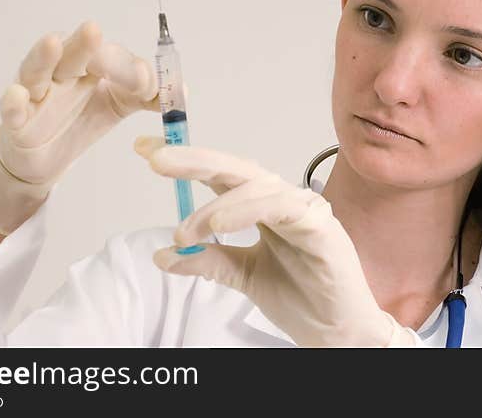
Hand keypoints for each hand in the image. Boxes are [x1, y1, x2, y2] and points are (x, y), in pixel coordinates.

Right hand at [0, 21, 158, 234]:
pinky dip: (12, 102)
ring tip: (53, 43)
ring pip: (37, 70)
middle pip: (72, 53)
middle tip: (94, 31)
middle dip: (84, 44)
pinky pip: (12, 110)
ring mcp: (36, 94)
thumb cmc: (80, 119)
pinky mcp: (16, 122)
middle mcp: (61, 72)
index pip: (109, 56)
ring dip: (45, 57)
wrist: (44, 158)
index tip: (146, 84)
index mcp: (90, 65)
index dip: (128, 68)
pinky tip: (16, 93)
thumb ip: (149, 96)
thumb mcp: (120, 105)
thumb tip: (182, 93)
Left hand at [133, 136, 417, 347]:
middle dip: (194, 160)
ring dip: (214, 208)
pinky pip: (280, 208)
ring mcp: (303, 209)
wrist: (337, 331)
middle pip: (235, 169)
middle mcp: (282, 200)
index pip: (221, 176)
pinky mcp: (320, 225)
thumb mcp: (243, 276)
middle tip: (157, 158)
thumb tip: (164, 255)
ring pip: (255, 188)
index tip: (144, 151)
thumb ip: (208, 260)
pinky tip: (218, 226)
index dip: (185, 162)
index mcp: (262, 207)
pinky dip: (245, 212)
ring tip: (185, 232)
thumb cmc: (303, 297)